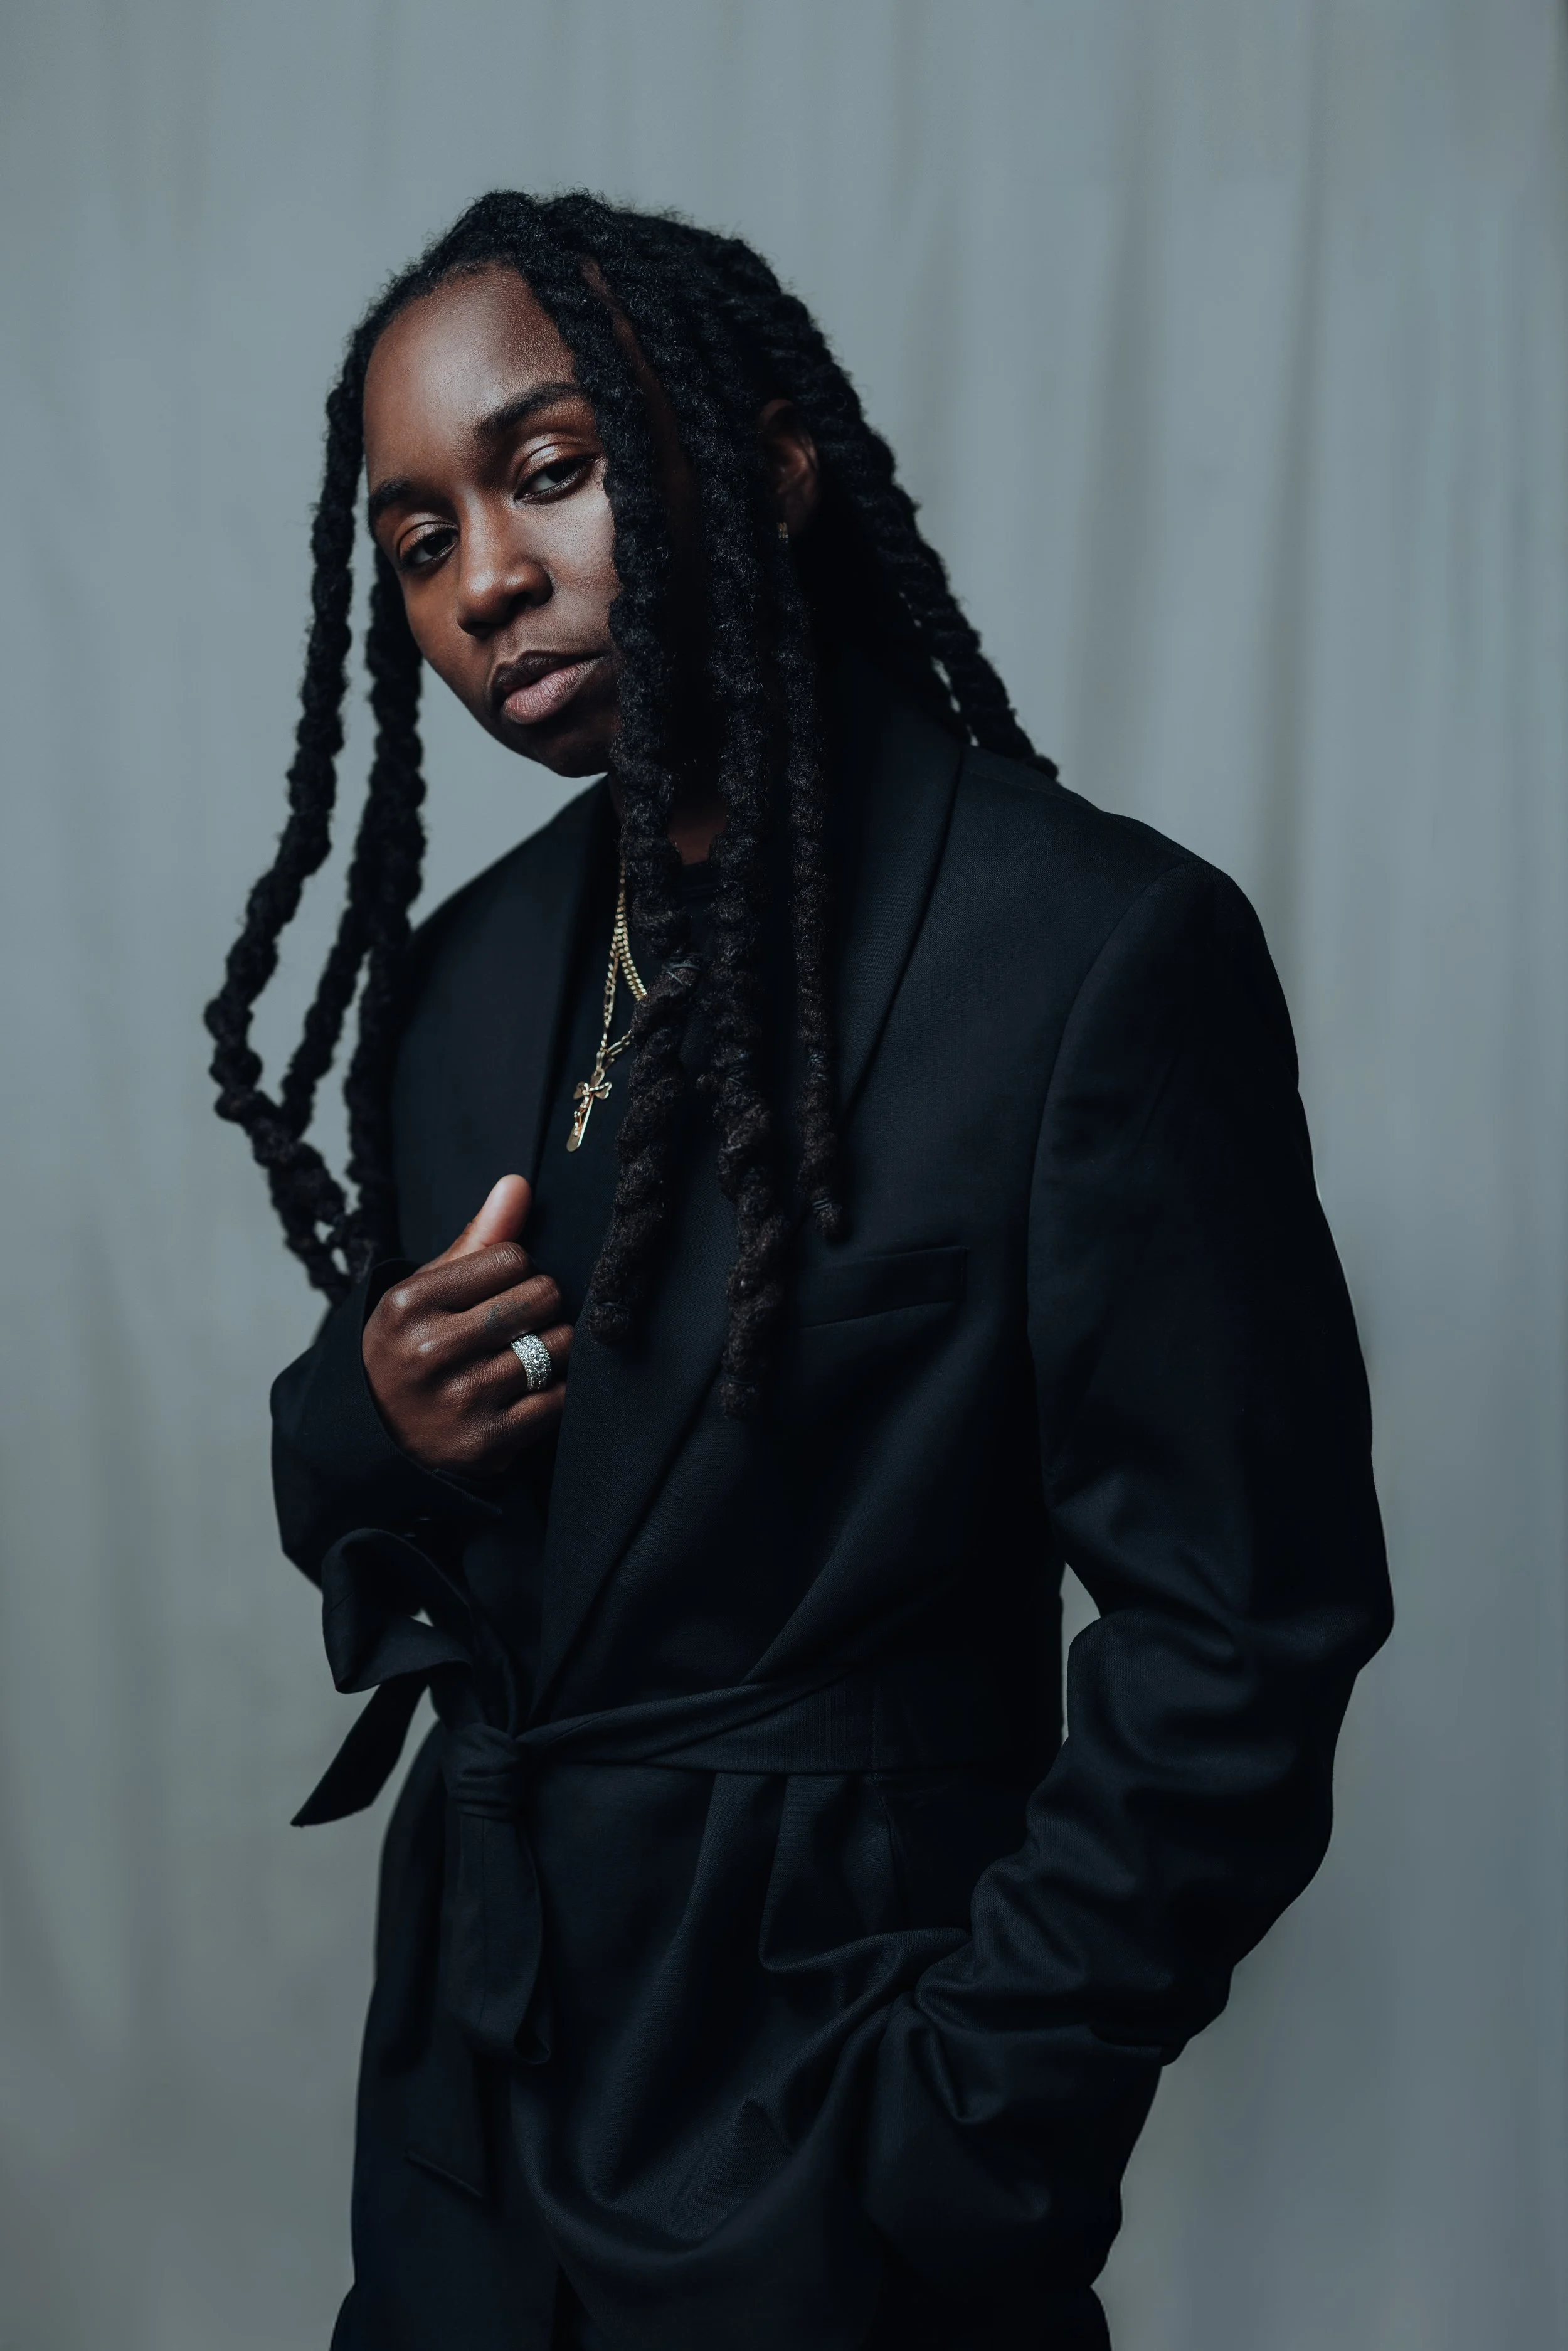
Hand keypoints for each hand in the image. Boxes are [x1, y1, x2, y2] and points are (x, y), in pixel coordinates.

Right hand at [361, 1174, 570, 1476]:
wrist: (377, 1437)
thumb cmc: (410, 1349)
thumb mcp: (424, 1291)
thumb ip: (476, 1238)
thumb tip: (517, 1184)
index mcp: (411, 1303)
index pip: (513, 1258)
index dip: (518, 1271)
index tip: (499, 1290)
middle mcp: (432, 1350)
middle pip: (542, 1297)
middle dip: (542, 1304)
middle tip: (521, 1320)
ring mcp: (462, 1398)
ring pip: (558, 1347)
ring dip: (554, 1347)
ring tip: (524, 1353)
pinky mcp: (488, 1442)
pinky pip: (559, 1399)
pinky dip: (555, 1392)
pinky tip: (527, 1390)